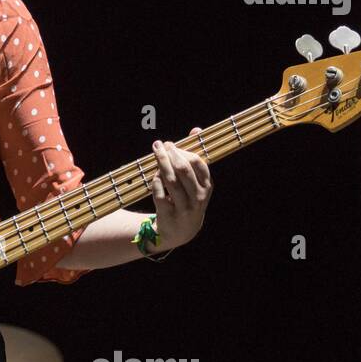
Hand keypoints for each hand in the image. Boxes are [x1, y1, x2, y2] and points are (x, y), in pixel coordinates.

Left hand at [151, 127, 213, 249]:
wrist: (181, 232)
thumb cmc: (188, 199)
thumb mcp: (196, 182)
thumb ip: (195, 156)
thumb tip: (196, 129)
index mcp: (206, 187)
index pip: (197, 163)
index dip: (183, 150)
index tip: (171, 144)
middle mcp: (198, 197)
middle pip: (183, 169)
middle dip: (170, 154)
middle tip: (159, 144)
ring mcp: (183, 207)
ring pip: (170, 180)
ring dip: (160, 163)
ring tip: (155, 153)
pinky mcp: (168, 214)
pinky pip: (159, 193)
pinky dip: (155, 181)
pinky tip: (154, 174)